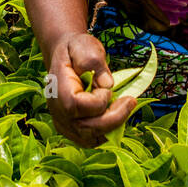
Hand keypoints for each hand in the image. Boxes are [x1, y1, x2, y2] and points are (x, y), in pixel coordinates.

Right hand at [44, 32, 134, 146]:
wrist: (65, 56)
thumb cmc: (76, 50)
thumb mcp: (85, 46)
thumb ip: (94, 62)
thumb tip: (108, 84)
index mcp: (58, 90)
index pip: (79, 106)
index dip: (99, 100)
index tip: (107, 87)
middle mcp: (57, 111)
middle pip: (86, 128)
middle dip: (114, 117)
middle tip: (130, 101)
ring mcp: (63, 123)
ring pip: (90, 138)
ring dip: (112, 126)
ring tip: (122, 107)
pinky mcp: (71, 130)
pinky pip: (90, 140)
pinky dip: (106, 132)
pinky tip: (114, 115)